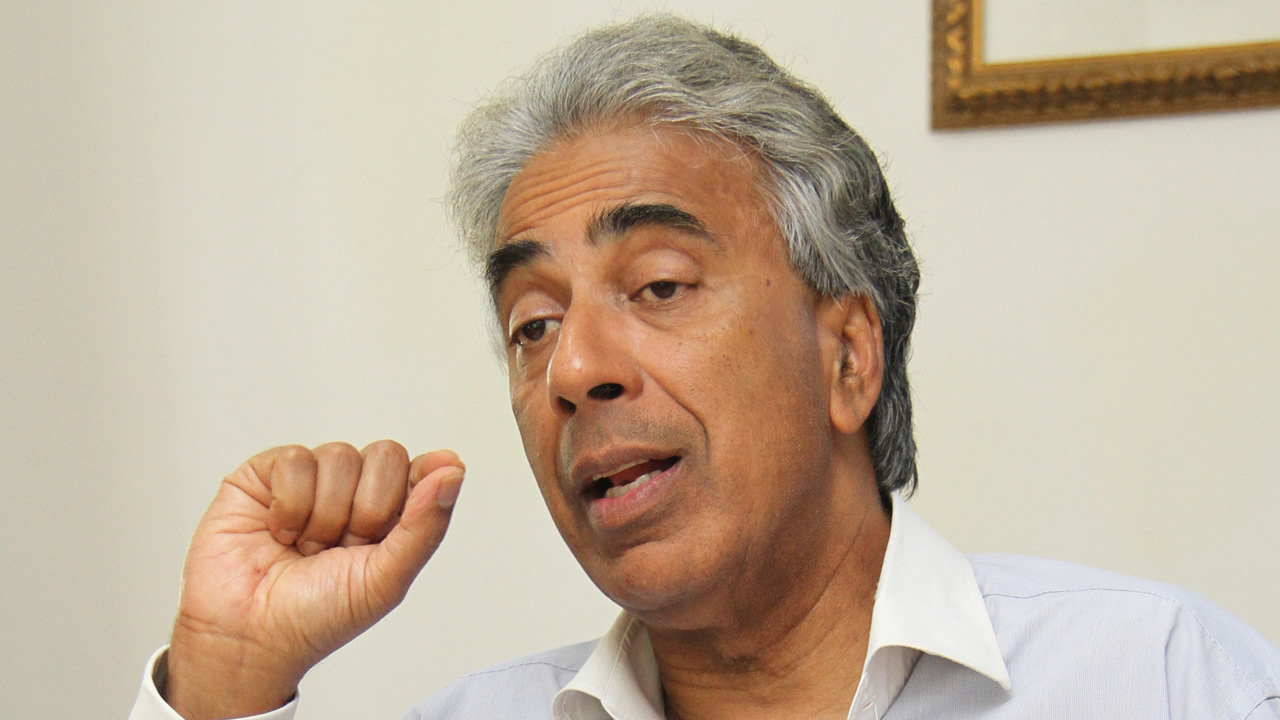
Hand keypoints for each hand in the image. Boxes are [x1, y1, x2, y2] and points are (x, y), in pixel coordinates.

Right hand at [162, 441, 464, 719]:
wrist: (247, 637)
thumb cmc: (316, 617)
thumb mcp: (386, 579)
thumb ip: (425, 525)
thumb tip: (453, 470)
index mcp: (390, 516)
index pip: (421, 471)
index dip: (425, 477)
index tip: (431, 481)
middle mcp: (353, 491)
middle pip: (387, 455)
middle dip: (369, 509)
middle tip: (344, 547)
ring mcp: (312, 479)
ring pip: (341, 455)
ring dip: (325, 515)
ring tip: (306, 548)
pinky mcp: (267, 473)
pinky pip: (297, 459)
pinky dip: (291, 505)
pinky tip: (278, 533)